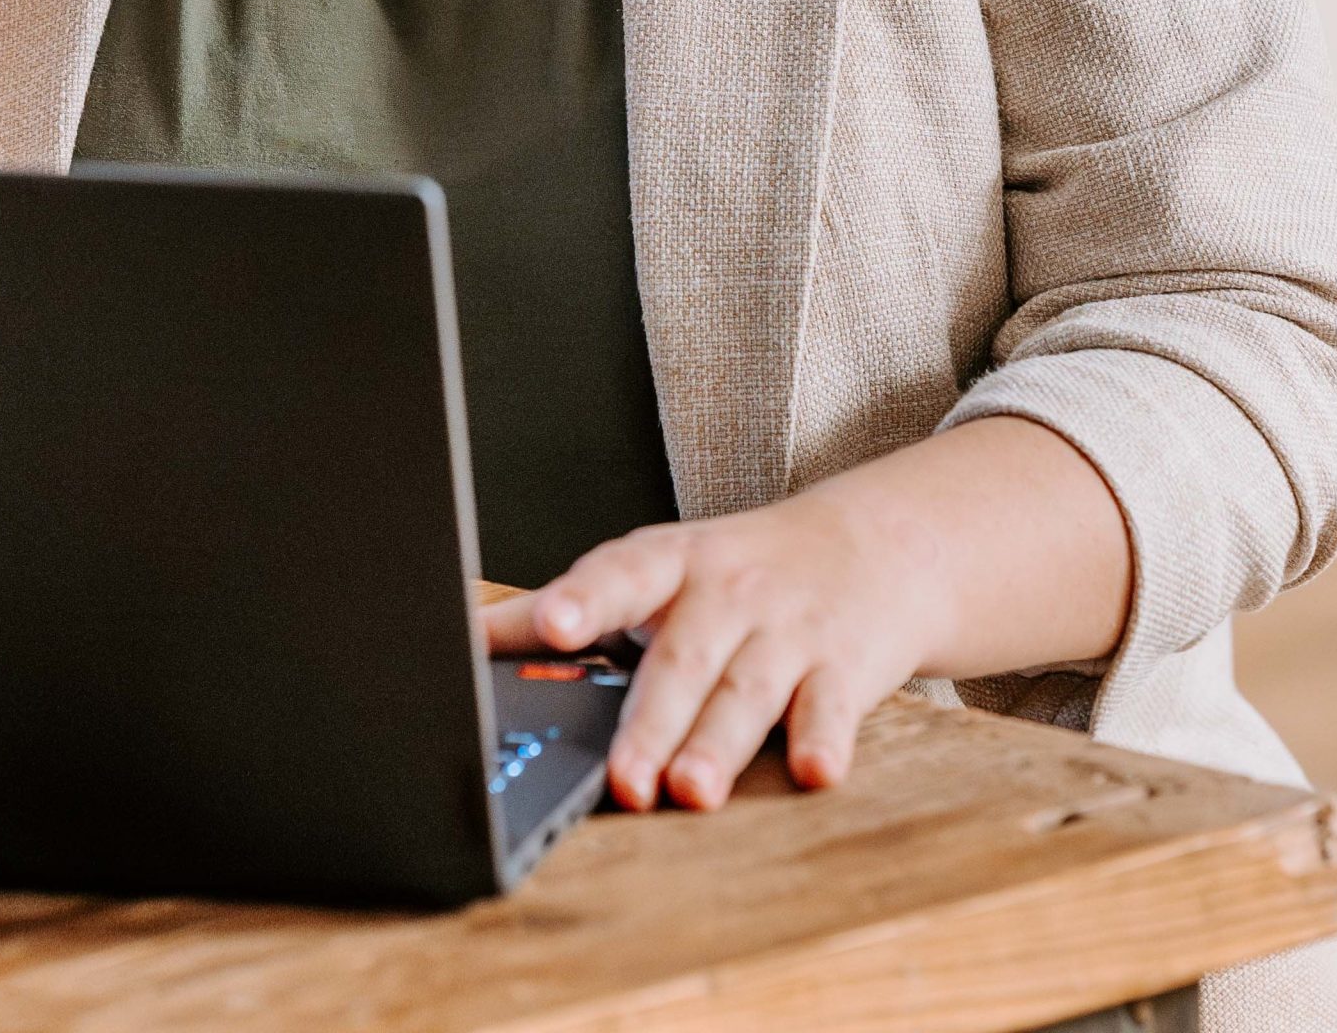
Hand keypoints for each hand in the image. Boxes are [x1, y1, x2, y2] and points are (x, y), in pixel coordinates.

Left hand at [481, 487, 937, 812]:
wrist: (871, 545)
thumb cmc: (736, 570)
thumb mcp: (655, 571)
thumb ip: (569, 607)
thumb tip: (466, 636)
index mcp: (670, 565)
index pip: (620, 576)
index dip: (584, 598)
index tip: (554, 623)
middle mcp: (727, 594)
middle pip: (683, 659)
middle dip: (651, 722)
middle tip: (622, 780)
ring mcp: (788, 632)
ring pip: (748, 693)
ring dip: (718, 745)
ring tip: (691, 791)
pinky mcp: (844, 670)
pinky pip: (832, 708)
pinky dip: (823, 739)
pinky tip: (814, 770)